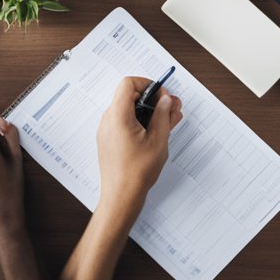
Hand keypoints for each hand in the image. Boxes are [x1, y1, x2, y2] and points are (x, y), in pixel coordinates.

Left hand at [96, 78, 181, 227]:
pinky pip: (125, 122)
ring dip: (149, 112)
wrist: (121, 196)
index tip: (163, 94)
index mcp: (118, 115)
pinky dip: (141, 122)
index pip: (129, 84)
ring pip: (129, 110)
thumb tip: (165, 100)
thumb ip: (163, 115)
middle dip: (153, 99)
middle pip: (130, 96)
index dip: (148, 84)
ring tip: (169, 121)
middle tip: (172, 108)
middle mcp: (109, 119)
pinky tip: (157, 132)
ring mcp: (107, 130)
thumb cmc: (137, 172)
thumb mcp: (158, 140)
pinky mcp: (110, 139)